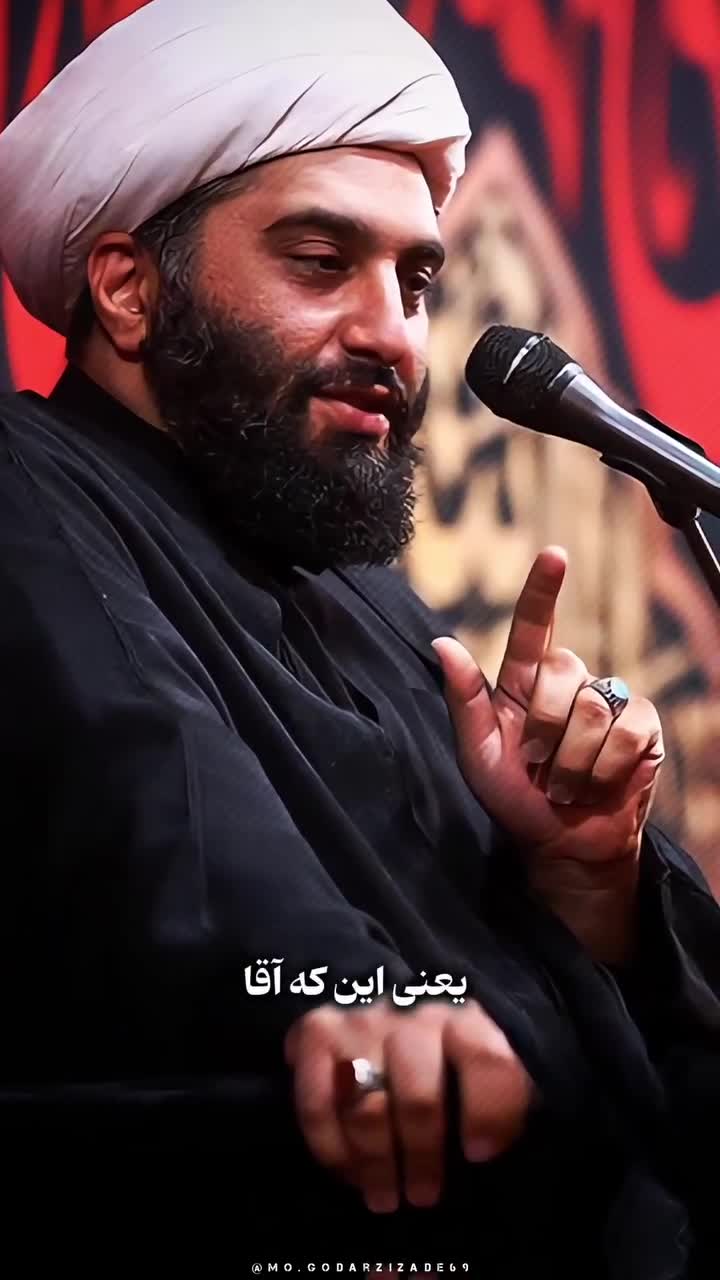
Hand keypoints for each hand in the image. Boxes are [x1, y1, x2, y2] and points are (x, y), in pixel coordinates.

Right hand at [283, 998, 533, 1213]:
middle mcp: (411, 1014)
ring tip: (385, 1198)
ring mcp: (359, 1022)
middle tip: (423, 1195)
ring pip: (367, 1107)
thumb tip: (487, 1147)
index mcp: (464, 1017)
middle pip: (419, 1098)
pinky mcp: (316, 1033)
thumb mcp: (477, 1053)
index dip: (488, 1112)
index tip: (479, 1154)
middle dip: (422, 1158)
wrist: (370, 987)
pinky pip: (317, 1105)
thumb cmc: (437, 1042)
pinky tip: (349, 1173)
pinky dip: (332, 1149)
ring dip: (377, 1164)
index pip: (486, 1059)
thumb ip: (496, 1088)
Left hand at [431, 546, 664, 866]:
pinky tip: (598, 784)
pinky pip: (626, 731)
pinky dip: (605, 768)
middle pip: (561, 673)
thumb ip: (465, 700)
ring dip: (572, 761)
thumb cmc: (515, 798)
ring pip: (592, 709)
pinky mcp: (642, 726)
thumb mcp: (478, 755)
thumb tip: (442, 643)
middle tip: (537, 768)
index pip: (534, 626)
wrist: (563, 845)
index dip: (543, 590)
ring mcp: (609, 701)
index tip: (553, 555)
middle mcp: (569, 683)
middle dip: (544, 731)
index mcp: (524, 682)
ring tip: (565, 784)